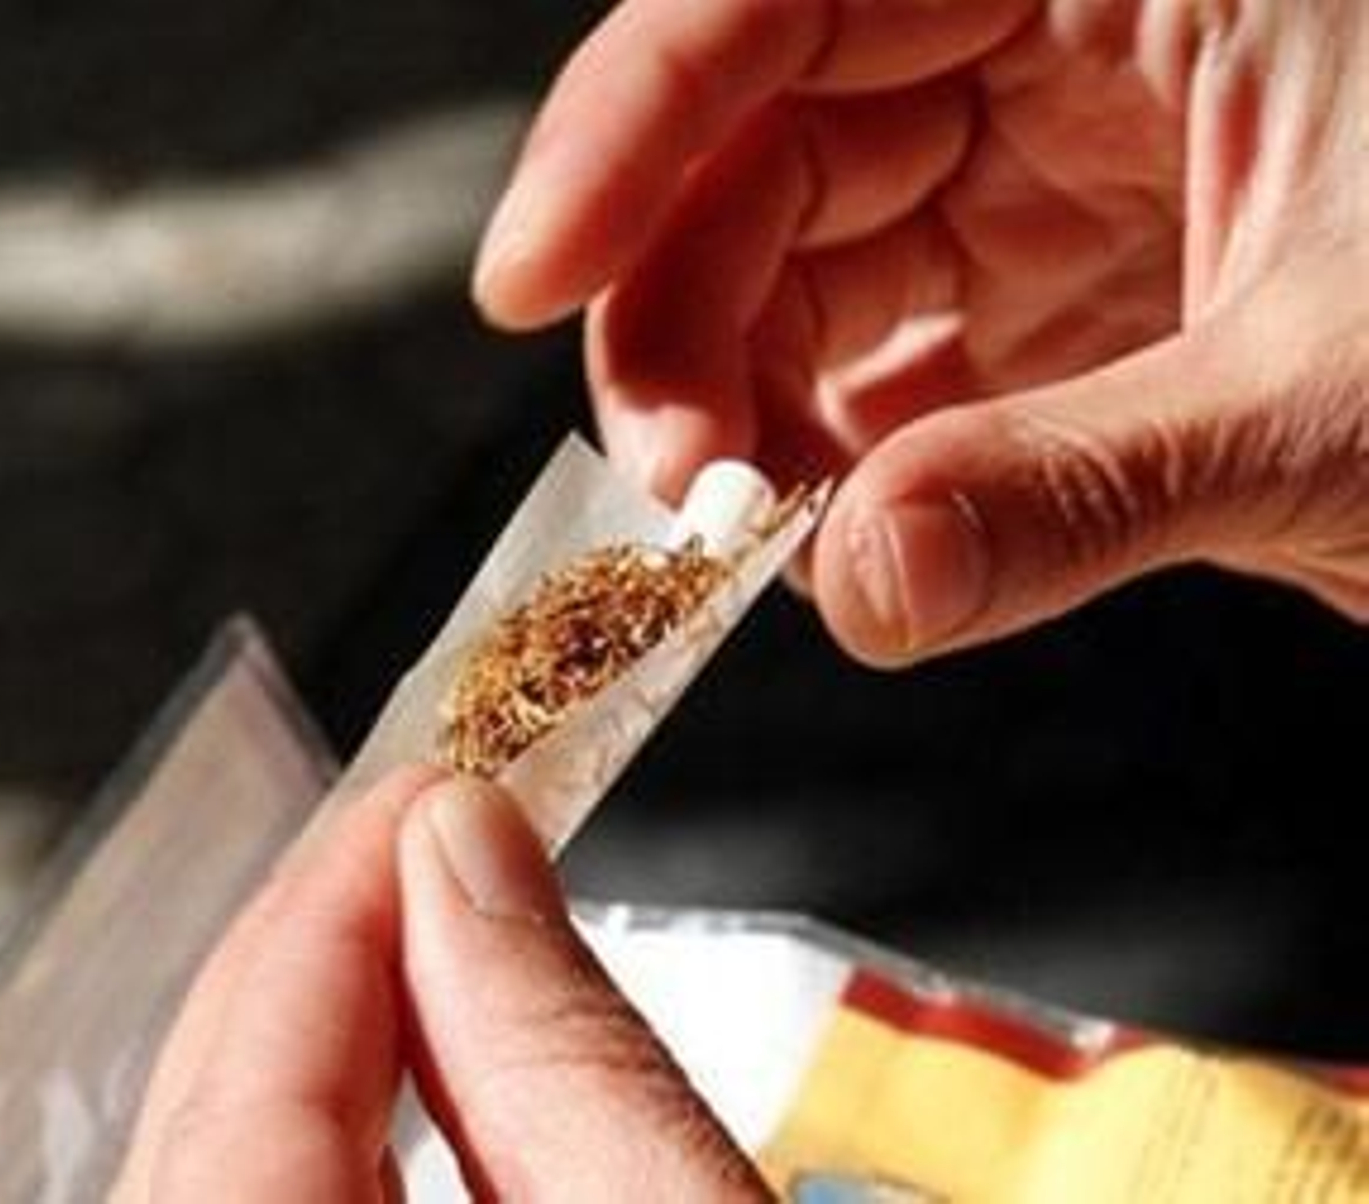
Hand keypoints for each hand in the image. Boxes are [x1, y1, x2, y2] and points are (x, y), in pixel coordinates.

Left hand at [112, 767, 767, 1201]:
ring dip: (337, 1042)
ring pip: (225, 1175)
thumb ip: (569, 1059)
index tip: (427, 787)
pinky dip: (347, 1133)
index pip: (237, 1102)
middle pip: (201, 1135)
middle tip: (436, 831)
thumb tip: (466, 843)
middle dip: (324, 959)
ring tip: (440, 925)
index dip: (331, 914)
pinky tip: (425, 1069)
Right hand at [474, 0, 1368, 663]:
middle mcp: (1081, 21)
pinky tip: (837, 527)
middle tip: (676, 500)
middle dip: (690, 322)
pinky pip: (890, 339)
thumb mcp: (1350, 404)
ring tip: (759, 541)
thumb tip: (859, 590)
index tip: (528, 277)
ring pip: (810, 250)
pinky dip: (842, 445)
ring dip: (755, 404)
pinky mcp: (1069, 267)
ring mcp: (1066, 147)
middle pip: (770, 135)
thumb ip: (1083, 488)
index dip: (633, 122)